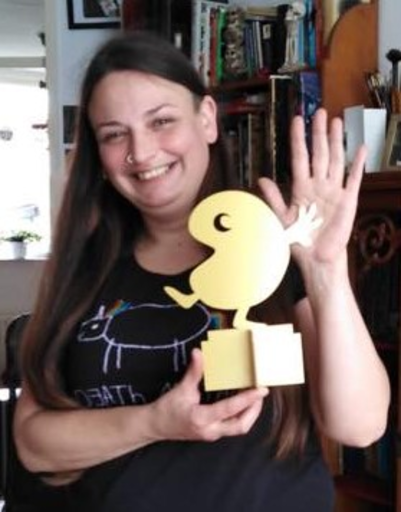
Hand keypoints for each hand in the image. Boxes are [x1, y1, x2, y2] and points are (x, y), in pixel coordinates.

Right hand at [151, 349, 267, 441]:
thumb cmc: (167, 408)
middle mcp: (210, 430)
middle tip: (261, 393)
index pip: (230, 409)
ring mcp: (212, 434)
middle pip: (241, 426)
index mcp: (202, 418)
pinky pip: (233, 426)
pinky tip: (244, 403)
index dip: (247, 399)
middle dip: (254, 410)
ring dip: (250, 413)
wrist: (155, 426)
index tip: (261, 389)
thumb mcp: (181, 389)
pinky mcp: (213, 433)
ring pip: (239, 428)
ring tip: (256, 396)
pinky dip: (242, 414)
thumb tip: (199, 353)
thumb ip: (193, 372)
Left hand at [258, 108, 366, 266]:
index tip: (297, 120)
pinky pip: (354, 178)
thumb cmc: (299, 240)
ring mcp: (334, 191)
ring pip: (335, 160)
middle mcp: (318, 185)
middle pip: (319, 153)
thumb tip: (261, 179)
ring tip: (337, 122)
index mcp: (301, 187)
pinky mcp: (348, 200)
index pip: (300, 157)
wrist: (317, 258)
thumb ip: (274, 197)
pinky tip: (361, 148)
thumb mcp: (282, 217)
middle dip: (318, 133)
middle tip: (319, 113)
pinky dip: (357, 164)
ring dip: (336, 141)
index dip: (298, 139)